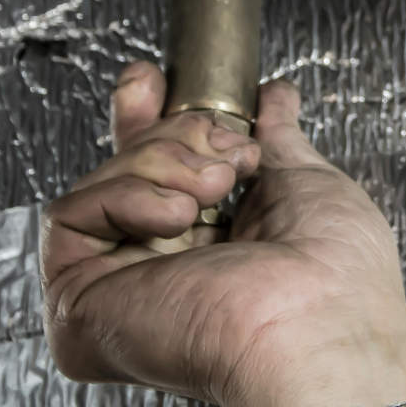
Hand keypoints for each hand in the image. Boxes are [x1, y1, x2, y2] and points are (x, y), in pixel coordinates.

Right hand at [41, 63, 405, 406]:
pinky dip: (125, 196)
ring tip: (214, 191)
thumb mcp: (306, 183)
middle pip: (124, 169)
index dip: (148, 120)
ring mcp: (116, 292)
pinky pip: (70, 216)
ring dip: (164, 163)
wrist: (319, 326)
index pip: (156, 176)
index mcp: (211, 253)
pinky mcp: (79, 306)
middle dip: (169, 133)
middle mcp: (159, 275)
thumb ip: (277, 140)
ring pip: (101, 183)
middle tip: (222, 151)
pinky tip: (176, 216)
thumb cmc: (335, 278)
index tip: (154, 80)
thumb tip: (275, 97)